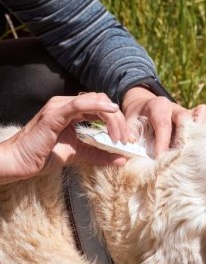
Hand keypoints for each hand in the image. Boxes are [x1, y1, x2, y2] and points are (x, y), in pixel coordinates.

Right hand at [0, 93, 127, 183]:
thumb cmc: (45, 156)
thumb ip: (100, 155)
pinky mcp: (54, 114)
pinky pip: (78, 104)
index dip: (118, 121)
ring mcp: (60, 107)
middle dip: (118, 120)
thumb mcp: (80, 154)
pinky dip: (97, 106)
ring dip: (112, 118)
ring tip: (119, 137)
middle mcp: (67, 105)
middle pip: (102, 103)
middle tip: (126, 139)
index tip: (127, 138)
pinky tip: (111, 111)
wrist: (19, 162)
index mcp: (73, 112)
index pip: (101, 108)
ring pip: (95, 101)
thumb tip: (123, 159)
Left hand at [122, 87, 205, 156]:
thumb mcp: (127, 125)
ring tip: (197, 148)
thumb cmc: (137, 121)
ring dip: (202, 130)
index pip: (163, 123)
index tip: (160, 157)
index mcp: (157, 106)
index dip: (162, 141)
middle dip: (183, 138)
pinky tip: (204, 145)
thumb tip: (125, 154)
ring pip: (204, 113)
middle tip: (179, 156)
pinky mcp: (198, 118)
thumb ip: (126, 137)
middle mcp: (175, 107)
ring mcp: (189, 112)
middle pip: (185, 117)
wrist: (144, 109)